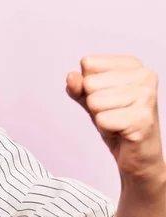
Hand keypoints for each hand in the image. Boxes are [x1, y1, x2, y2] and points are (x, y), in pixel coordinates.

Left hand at [66, 55, 164, 178]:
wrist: (137, 153)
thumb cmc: (116, 122)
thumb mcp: (90, 99)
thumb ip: (78, 87)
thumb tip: (71, 77)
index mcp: (132, 64)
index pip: (88, 63)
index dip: (88, 86)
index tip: (107, 98)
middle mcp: (144, 76)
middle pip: (89, 83)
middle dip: (94, 104)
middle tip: (113, 113)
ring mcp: (146, 96)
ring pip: (94, 102)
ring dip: (101, 117)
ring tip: (117, 121)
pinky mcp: (142, 118)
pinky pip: (102, 120)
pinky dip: (106, 129)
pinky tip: (121, 131)